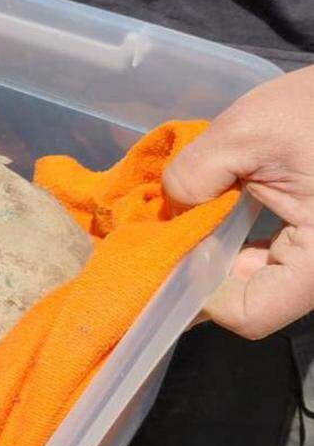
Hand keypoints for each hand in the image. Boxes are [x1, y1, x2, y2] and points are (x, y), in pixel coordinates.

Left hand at [163, 67, 313, 337]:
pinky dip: (244, 239)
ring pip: (262, 279)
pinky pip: (277, 256)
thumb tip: (172, 203)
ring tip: (193, 217)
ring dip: (223, 253)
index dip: (202, 295)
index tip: (170, 259)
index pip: (251, 314)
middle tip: (168, 236)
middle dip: (207, 269)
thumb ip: (199, 173)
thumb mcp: (251, 131)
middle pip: (254, 299)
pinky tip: (222, 208)